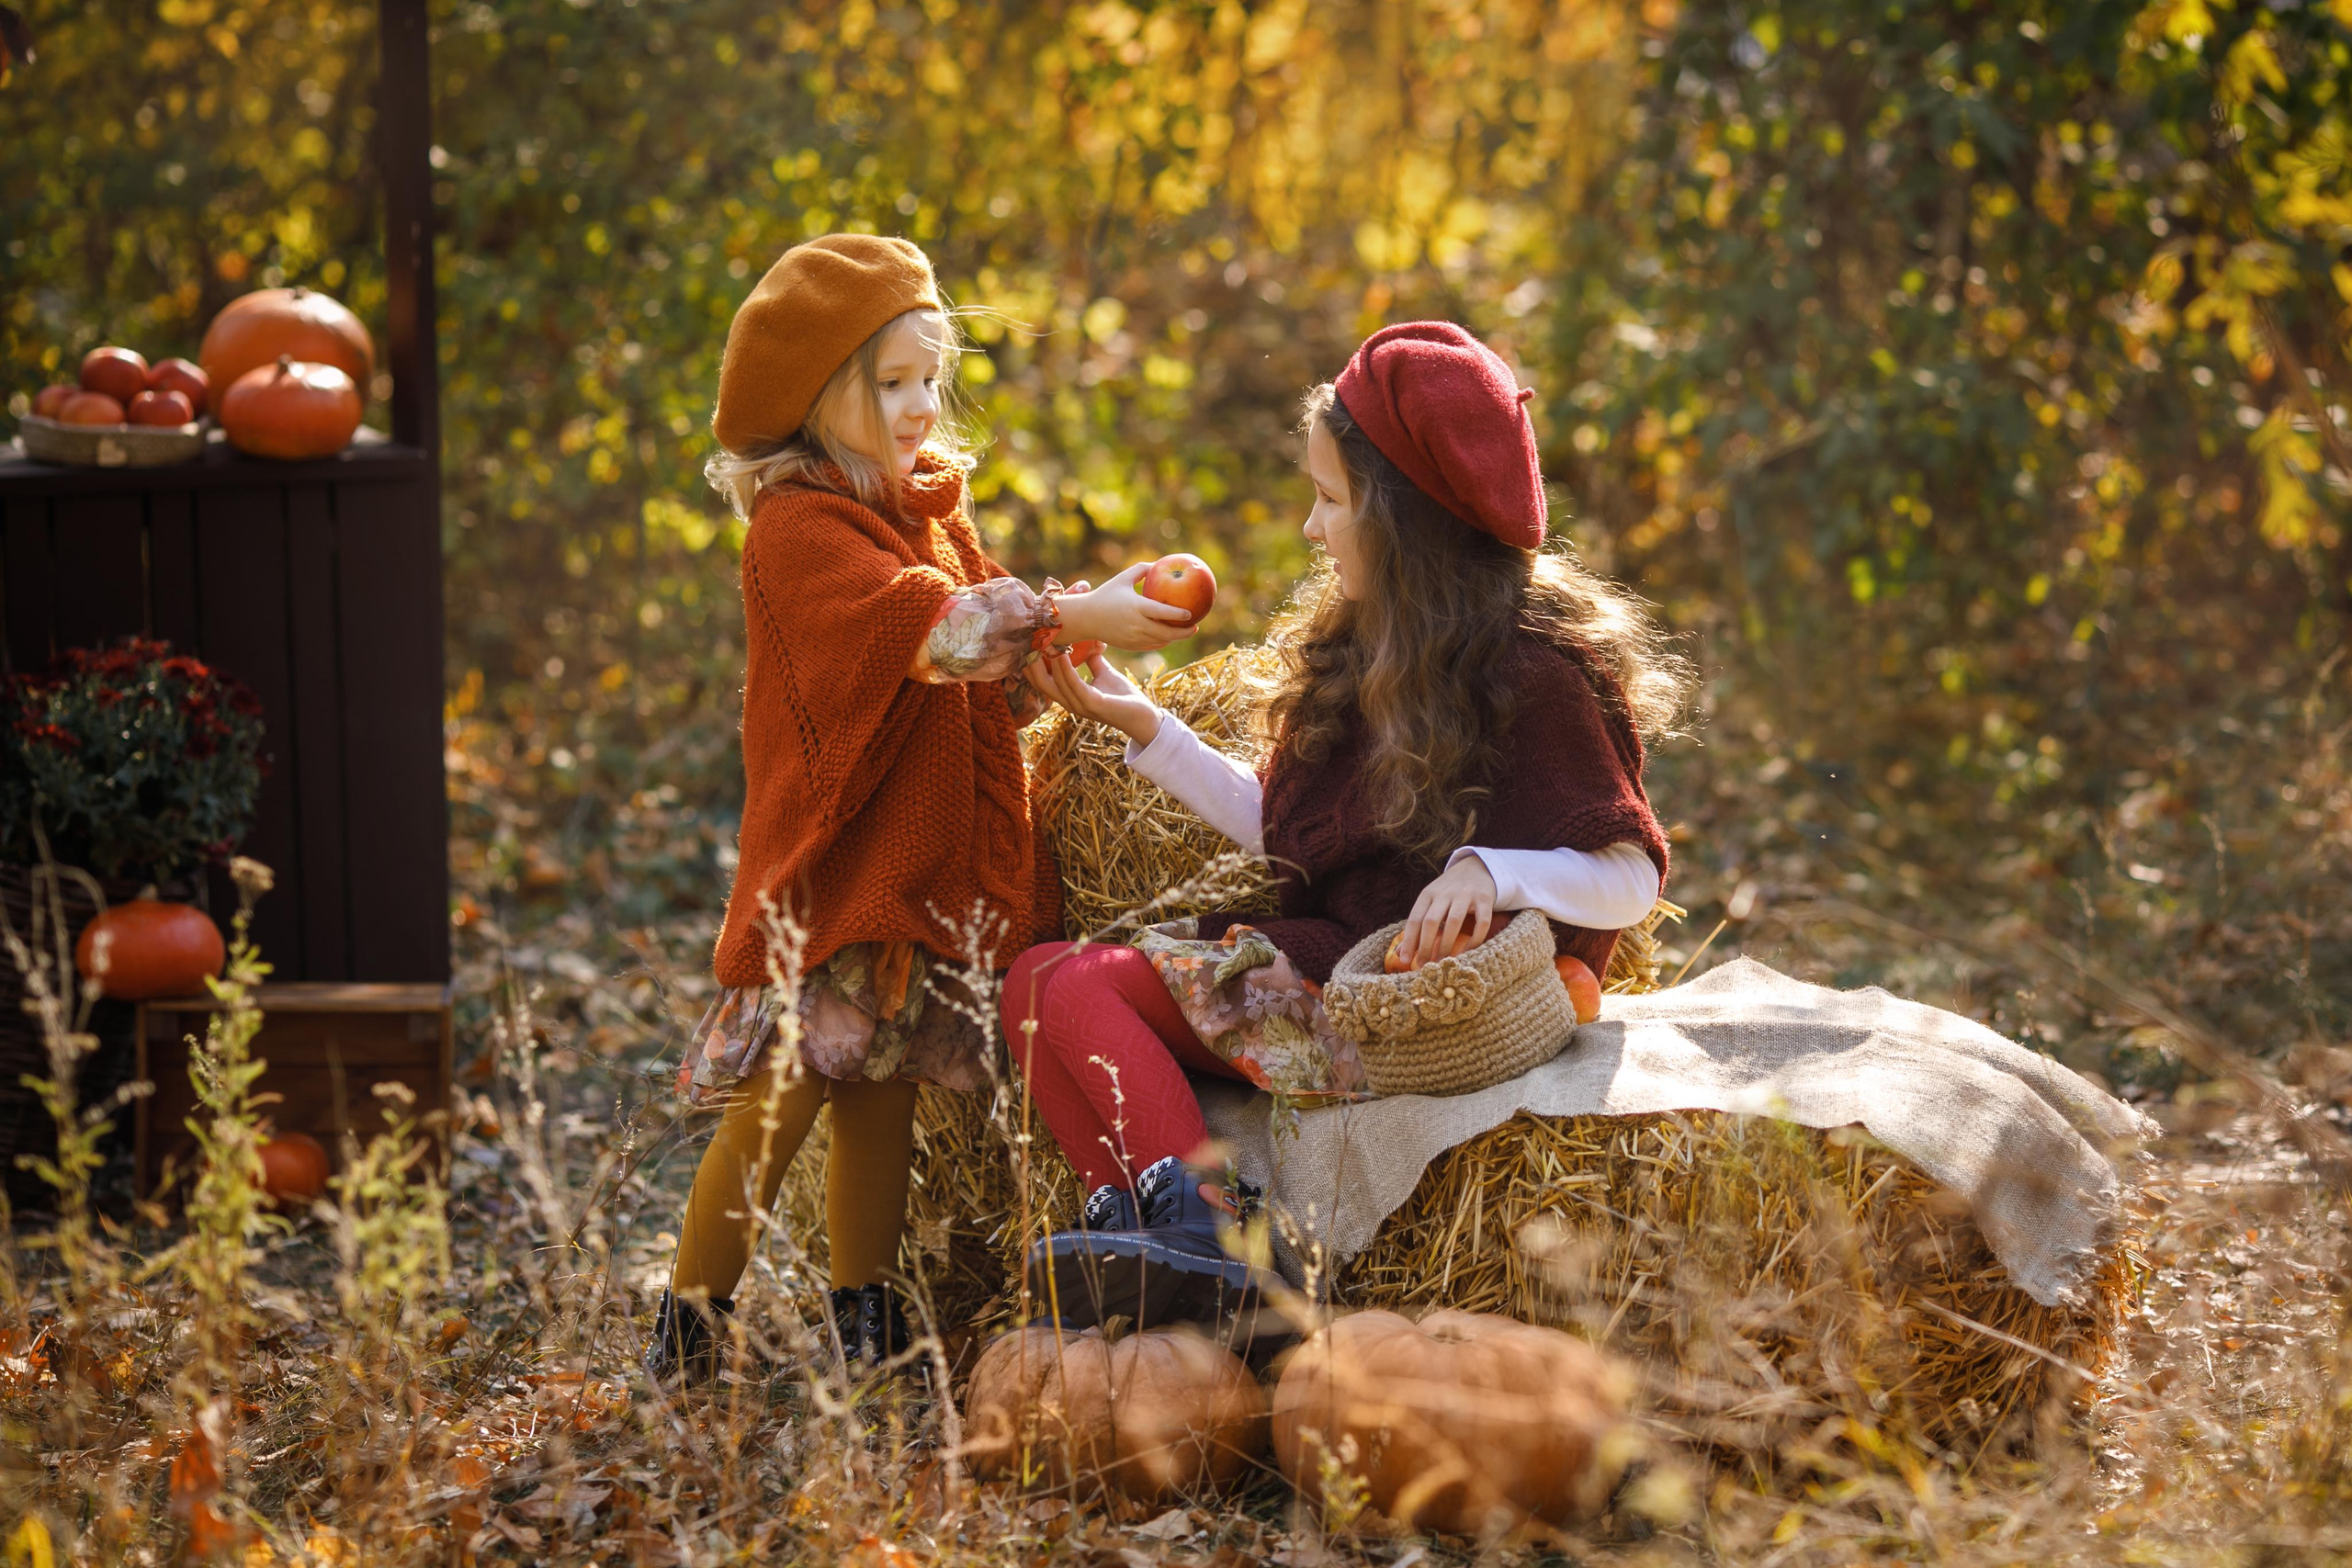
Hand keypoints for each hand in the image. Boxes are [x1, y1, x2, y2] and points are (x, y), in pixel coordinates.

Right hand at [1028, 648, 1162, 745]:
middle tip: (1027, 640)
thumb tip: (1088, 641)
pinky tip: (1062, 654)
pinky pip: (1074, 685)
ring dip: (1047, 662)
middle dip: (1031, 663)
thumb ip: (1093, 660)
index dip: (1032, 662)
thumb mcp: (1104, 674)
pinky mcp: (1093, 705)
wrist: (1144, 716)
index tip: (1028, 641)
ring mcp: (1080, 706)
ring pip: (1053, 684)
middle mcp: (1069, 702)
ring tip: (1042, 642)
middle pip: (1040, 683)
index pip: (1042, 680)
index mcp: (1069, 695)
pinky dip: (1066, 670)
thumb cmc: (1123, 696)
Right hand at [1056, 562, 1196, 651]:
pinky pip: (1151, 645)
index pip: (1162, 613)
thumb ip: (1141, 569)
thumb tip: (1160, 564)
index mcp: (1135, 607)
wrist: (1085, 617)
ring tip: (1186, 631)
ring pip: (1160, 641)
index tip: (1191, 614)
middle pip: (1166, 633)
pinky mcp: (1130, 646)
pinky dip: (1163, 641)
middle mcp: (1136, 624)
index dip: (1178, 615)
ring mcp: (1133, 637)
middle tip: (1195, 627)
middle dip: (1184, 633)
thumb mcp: (1122, 578)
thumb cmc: (1105, 594)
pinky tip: (1169, 636)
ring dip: (1175, 638)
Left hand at [1397, 855, 1496, 969]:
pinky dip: (1475, 939)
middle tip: (1424, 965)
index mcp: (1428, 893)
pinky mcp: (1485, 898)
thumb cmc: (1449, 892)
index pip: (1414, 919)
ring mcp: (1466, 894)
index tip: (1404, 960)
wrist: (1477, 868)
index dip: (1409, 941)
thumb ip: (1417, 926)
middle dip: (1426, 946)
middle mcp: (1445, 892)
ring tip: (1442, 962)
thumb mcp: (1430, 902)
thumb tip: (1400, 954)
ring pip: (1454, 921)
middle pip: (1431, 921)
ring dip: (1447, 945)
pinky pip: (1482, 921)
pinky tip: (1468, 951)